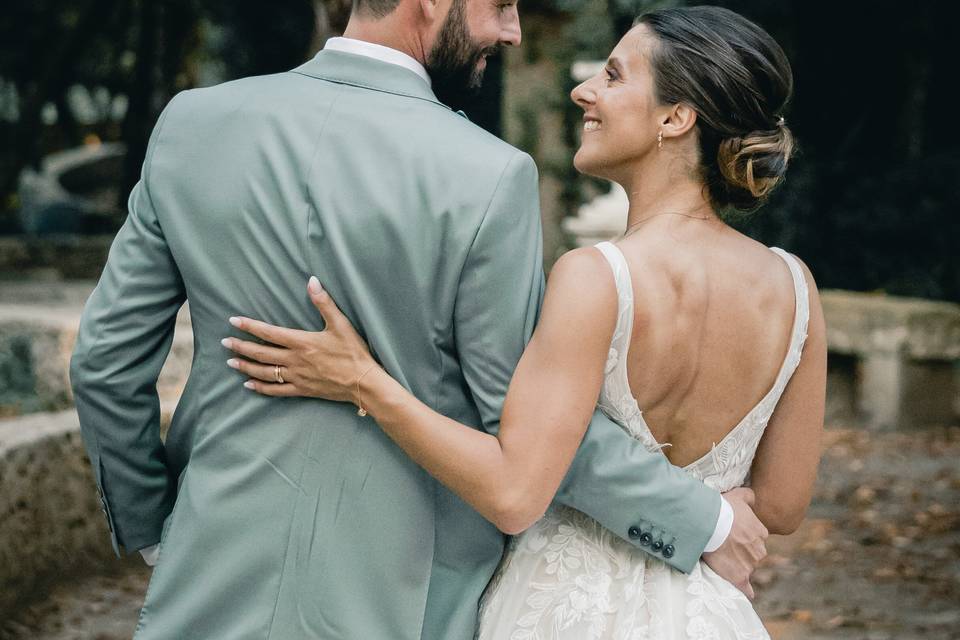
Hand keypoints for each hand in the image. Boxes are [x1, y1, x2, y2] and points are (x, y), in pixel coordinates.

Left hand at [221, 277, 376, 402]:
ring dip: (246, 367)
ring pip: (264, 372)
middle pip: (260, 353)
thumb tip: (312, 281)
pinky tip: (249, 385)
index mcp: (301, 342)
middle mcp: (294, 360)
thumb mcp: (341, 324)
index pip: (268, 332)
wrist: (363, 382)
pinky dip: (260, 388)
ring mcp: (296, 377)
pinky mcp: (302, 390)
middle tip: (224, 342)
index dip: (249, 326)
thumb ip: (324, 303)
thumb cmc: (354, 352)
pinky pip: (276, 390)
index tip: (233, 321)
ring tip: (231, 362)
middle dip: (240, 346)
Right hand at [702, 487, 767, 598]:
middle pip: (753, 554)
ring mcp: (750, 564)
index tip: (733, 535)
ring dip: (738, 565)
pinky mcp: (739, 576)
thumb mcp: (739, 495)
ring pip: (747, 567)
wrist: (709, 524)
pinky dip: (746, 590)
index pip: (756, 538)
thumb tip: (753, 497)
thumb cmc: (723, 509)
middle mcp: (759, 549)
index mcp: (761, 532)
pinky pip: (746, 588)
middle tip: (725, 546)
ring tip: (722, 559)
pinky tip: (746, 592)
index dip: (744, 537)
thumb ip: (750, 496)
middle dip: (743, 552)